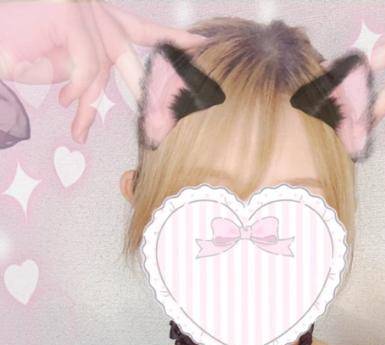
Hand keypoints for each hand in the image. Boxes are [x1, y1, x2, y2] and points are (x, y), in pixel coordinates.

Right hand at [0, 0, 206, 143]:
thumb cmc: (13, 47)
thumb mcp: (57, 67)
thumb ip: (86, 76)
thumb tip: (99, 93)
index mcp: (98, 20)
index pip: (145, 31)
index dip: (174, 40)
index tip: (203, 45)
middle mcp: (96, 10)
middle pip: (133, 55)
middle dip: (150, 90)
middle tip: (168, 120)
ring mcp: (83, 7)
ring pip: (104, 65)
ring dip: (88, 100)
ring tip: (78, 129)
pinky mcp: (70, 12)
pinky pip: (87, 63)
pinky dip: (77, 85)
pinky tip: (65, 100)